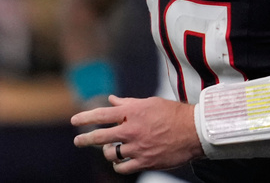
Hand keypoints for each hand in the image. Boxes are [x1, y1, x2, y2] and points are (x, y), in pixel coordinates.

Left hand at [71, 94, 203, 174]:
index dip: (85, 117)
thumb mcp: (150, 103)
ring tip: (110, 150)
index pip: (102, 115)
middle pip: (100, 137)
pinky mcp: (145, 161)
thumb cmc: (173, 113)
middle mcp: (132, 130)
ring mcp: (138, 147)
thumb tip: (111, 100)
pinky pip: (123, 168)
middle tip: (77, 141)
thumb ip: (129, 103)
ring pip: (111, 154)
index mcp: (133, 112)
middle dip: (84, 139)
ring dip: (107, 152)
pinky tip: (120, 163)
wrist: (194, 131)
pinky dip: (118, 166)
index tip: (75, 121)